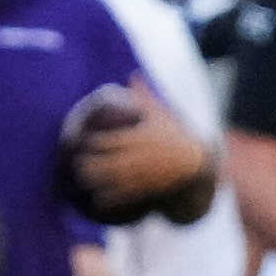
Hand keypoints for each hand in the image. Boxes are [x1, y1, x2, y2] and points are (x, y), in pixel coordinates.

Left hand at [62, 78, 212, 219]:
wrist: (197, 162)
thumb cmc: (175, 134)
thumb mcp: (163, 114)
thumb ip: (145, 97)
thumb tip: (132, 74)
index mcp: (147, 137)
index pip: (119, 139)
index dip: (100, 141)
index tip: (83, 141)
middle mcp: (147, 156)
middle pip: (117, 160)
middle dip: (96, 163)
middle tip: (77, 164)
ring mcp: (149, 173)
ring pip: (121, 179)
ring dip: (101, 181)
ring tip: (83, 180)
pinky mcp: (152, 187)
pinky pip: (130, 194)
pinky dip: (114, 198)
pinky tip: (99, 200)